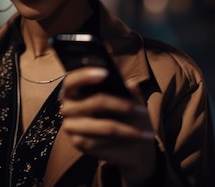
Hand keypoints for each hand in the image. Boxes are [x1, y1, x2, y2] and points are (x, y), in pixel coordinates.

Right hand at [59, 67, 156, 185]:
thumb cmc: (122, 113)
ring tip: (146, 130)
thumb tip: (131, 86)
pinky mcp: (78, 142)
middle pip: (95, 102)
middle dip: (122, 106)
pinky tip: (136, 138)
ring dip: (128, 129)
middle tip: (141, 110)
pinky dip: (122, 139)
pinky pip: (102, 141)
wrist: (125, 142)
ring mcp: (70, 126)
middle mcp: (67, 106)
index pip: (72, 80)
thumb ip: (128, 91)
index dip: (86, 75)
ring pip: (103, 126)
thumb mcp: (128, 98)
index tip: (106, 73)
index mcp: (73, 90)